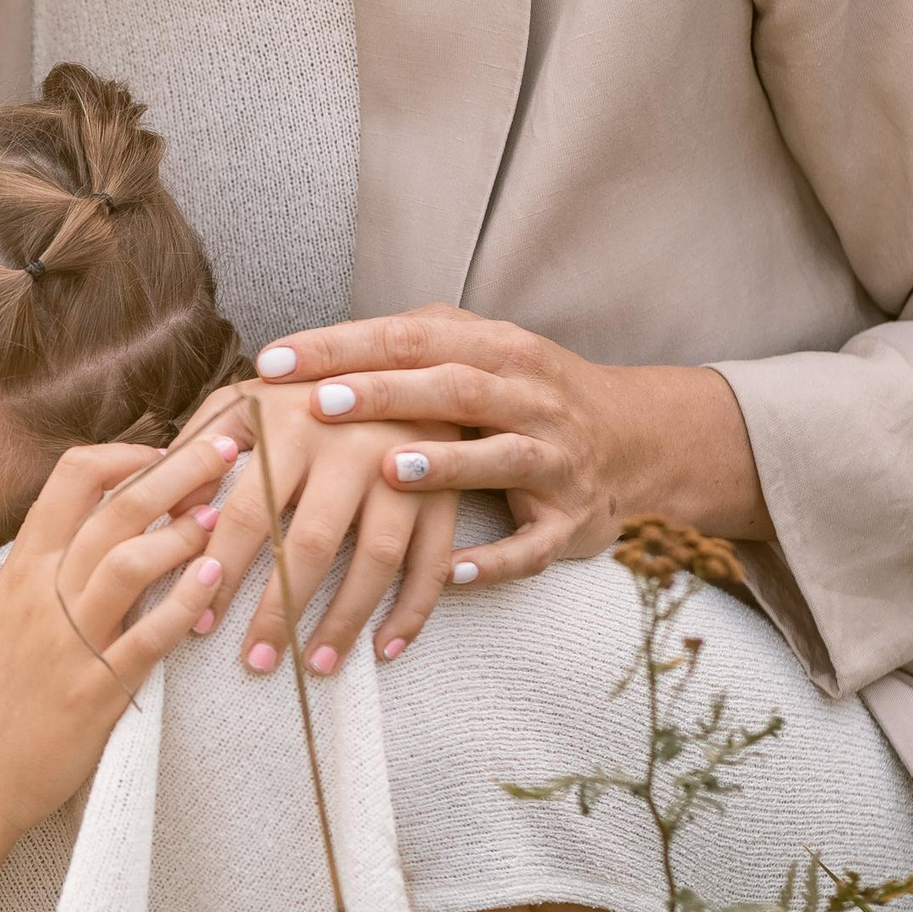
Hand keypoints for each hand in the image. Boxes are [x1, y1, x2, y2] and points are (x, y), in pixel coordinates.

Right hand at [0, 432, 240, 860]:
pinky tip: (214, 580)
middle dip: (177, 470)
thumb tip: (107, 519)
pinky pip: (147, 637)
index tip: (169, 450)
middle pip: (114, 507)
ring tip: (220, 516)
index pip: (72, 477)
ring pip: (127, 561)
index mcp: (22, 567)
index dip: (128, 455)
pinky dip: (185, 603)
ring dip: (180, 531)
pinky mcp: (95, 691)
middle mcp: (42, 593)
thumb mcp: (9, 611)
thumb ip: (52, 565)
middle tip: (226, 447)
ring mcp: (68, 641)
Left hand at [174, 380, 461, 674]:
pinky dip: (413, 611)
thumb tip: (162, 505)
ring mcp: (405, 468)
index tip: (200, 621)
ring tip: (315, 667)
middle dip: (279, 611)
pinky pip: (432, 562)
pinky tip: (386, 649)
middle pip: (310, 543)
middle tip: (255, 663)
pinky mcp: (445, 491)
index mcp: (291, 418)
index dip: (223, 569)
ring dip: (344, 621)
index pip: (247, 509)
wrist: (403, 360)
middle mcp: (350, 442)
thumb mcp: (247, 399)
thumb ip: (200, 444)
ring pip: (375, 560)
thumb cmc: (303, 392)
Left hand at [247, 303, 765, 583]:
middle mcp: (530, 397)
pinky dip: (493, 559)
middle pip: (454, 389)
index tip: (274, 360)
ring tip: (388, 470)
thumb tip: (302, 355)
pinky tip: (450, 573)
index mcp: (496, 349)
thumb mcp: (477, 350)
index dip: (343, 347)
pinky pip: (533, 545)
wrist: (638, 438)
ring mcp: (555, 458)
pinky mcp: (571, 520)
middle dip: (386, 395)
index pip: (409, 337)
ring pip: (501, 457)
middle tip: (320, 404)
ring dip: (446, 465)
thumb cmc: (522, 392)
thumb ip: (404, 345)